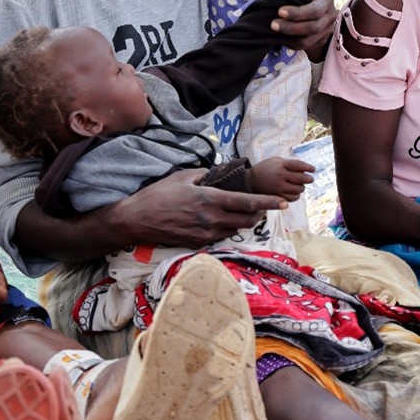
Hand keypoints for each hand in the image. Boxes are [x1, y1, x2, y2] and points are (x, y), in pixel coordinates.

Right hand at [109, 168, 287, 248]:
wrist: (137, 220)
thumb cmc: (158, 195)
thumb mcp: (182, 177)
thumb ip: (205, 175)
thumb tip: (219, 174)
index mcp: (209, 200)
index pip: (246, 202)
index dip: (267, 203)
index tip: (282, 202)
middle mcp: (211, 219)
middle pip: (246, 220)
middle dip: (259, 213)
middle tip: (264, 206)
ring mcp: (205, 235)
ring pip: (235, 229)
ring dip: (243, 221)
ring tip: (244, 211)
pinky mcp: (198, 244)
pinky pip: (220, 236)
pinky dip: (226, 227)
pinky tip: (221, 220)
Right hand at [249, 157, 314, 201]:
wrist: (251, 180)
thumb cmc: (266, 168)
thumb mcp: (276, 161)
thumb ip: (289, 163)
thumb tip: (305, 169)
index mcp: (281, 165)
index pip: (298, 165)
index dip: (308, 167)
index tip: (313, 169)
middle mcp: (280, 176)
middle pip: (302, 178)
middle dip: (309, 179)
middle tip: (310, 179)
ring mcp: (279, 187)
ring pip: (299, 189)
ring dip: (302, 187)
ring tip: (299, 185)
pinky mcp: (278, 196)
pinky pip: (294, 198)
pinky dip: (296, 195)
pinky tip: (294, 192)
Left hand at [271, 0, 336, 59]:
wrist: (319, 6)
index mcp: (326, 0)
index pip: (315, 10)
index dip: (297, 13)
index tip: (280, 11)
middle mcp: (330, 17)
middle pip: (312, 27)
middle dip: (290, 27)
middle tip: (273, 24)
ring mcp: (327, 31)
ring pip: (308, 40)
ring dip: (289, 37)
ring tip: (274, 31)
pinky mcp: (320, 41)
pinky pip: (304, 47)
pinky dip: (291, 43)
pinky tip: (280, 37)